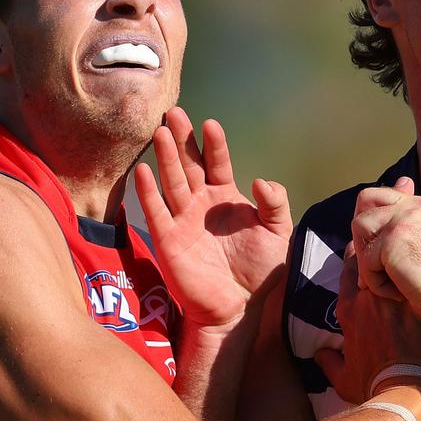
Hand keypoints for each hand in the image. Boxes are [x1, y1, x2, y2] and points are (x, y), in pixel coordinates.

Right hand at [135, 107, 291, 327]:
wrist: (238, 308)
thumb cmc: (259, 271)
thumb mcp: (278, 232)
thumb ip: (275, 203)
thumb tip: (260, 179)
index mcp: (226, 197)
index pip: (218, 163)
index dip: (214, 144)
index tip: (211, 124)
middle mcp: (201, 203)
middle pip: (188, 164)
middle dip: (181, 139)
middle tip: (174, 112)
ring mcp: (182, 219)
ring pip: (171, 182)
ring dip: (164, 158)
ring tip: (160, 132)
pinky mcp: (168, 239)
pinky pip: (155, 212)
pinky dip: (147, 192)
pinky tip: (142, 171)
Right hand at [315, 246, 420, 420]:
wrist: (412, 394)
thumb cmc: (375, 387)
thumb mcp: (343, 380)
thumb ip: (329, 363)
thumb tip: (319, 354)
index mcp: (352, 310)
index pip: (349, 271)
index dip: (355, 259)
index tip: (363, 254)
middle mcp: (375, 297)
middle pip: (376, 263)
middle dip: (381, 257)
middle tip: (389, 254)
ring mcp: (404, 298)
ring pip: (404, 270)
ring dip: (407, 268)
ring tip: (415, 265)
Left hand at [349, 177, 420, 323]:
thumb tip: (400, 231)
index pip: (390, 198)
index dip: (378, 222)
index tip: (380, 249)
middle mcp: (416, 205)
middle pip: (368, 198)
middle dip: (361, 228)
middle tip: (367, 259)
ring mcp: (403, 220)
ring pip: (360, 226)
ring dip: (365, 256)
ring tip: (383, 280)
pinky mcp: (391, 242)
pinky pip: (365, 261)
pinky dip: (375, 283)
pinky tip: (396, 295)